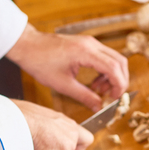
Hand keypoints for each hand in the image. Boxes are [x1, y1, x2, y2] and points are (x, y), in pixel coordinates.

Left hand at [7, 24, 128, 110]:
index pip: (114, 68)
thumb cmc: (40, 62)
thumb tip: (98, 107)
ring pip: (114, 59)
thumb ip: (84, 96)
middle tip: (112, 96)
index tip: (115, 98)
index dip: (119, 85)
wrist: (28, 46)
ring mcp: (89, 42)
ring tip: (99, 90)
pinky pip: (104, 57)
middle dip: (120, 80)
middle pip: (120, 61)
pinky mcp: (86, 44)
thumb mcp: (63, 85)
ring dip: (112, 76)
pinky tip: (94, 83)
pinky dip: (105, 71)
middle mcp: (91, 44)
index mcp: (86, 52)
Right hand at [12, 100, 92, 149]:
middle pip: (80, 148)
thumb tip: (31, 143)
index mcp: (60, 119)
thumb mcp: (27, 119)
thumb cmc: (11, 116)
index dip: (70, 146)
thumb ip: (36, 130)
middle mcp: (69, 128)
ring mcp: (69, 140)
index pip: (78, 134)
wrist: (10, 120)